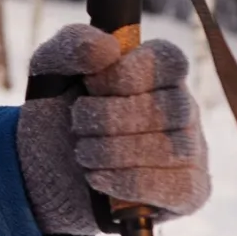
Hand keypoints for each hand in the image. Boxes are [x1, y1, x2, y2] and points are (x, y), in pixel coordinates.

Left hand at [18, 24, 208, 235]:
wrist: (45, 172)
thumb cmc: (56, 114)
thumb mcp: (49, 71)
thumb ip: (72, 45)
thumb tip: (109, 46)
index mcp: (156, 72)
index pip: (168, 59)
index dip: (127, 72)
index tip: (90, 83)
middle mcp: (183, 107)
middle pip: (169, 106)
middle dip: (108, 117)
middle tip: (77, 123)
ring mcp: (192, 150)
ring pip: (171, 148)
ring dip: (111, 151)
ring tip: (82, 152)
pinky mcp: (190, 191)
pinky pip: (175, 186)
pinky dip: (127, 181)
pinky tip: (97, 177)